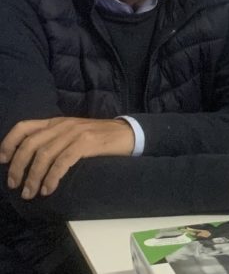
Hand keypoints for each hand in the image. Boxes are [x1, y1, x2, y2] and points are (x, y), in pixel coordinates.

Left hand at [0, 117, 134, 198]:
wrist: (129, 133)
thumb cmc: (100, 138)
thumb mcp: (73, 134)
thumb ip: (55, 141)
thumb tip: (31, 161)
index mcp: (56, 122)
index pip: (24, 127)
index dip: (9, 143)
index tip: (2, 160)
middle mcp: (63, 125)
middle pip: (30, 144)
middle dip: (18, 167)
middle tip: (14, 185)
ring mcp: (75, 133)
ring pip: (44, 155)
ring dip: (33, 177)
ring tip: (30, 193)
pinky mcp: (87, 143)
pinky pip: (62, 162)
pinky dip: (52, 177)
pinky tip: (49, 189)